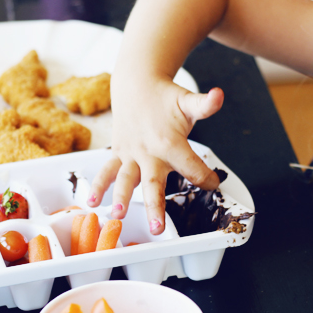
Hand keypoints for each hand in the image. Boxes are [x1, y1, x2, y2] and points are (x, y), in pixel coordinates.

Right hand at [87, 75, 223, 234]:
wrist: (136, 85)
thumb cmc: (165, 98)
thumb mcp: (187, 101)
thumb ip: (205, 104)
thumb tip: (220, 95)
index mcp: (170, 142)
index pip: (192, 168)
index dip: (206, 179)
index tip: (214, 184)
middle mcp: (149, 151)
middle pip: (154, 183)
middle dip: (155, 206)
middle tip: (157, 227)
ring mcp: (131, 154)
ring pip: (125, 179)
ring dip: (120, 197)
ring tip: (118, 214)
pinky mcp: (118, 154)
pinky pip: (107, 171)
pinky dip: (98, 185)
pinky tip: (92, 201)